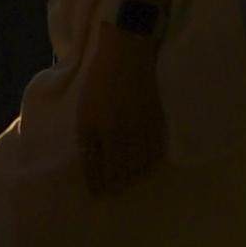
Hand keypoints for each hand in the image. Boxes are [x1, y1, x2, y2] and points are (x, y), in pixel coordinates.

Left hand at [75, 24, 164, 195]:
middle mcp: (128, 136)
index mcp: (107, 134)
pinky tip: (146, 165)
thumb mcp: (85, 112)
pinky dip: (151, 163)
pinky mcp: (160, 121)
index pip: (104, 170)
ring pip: (143, 164)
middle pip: (125, 171)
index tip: (96, 194)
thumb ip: (88, 143)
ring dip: (134, 177)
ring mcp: (146, 129)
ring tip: (127, 183)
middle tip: (112, 193)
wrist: (130, 52)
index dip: (99, 184)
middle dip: (118, 185)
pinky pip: (157, 151)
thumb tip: (90, 169)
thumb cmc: (100, 81)